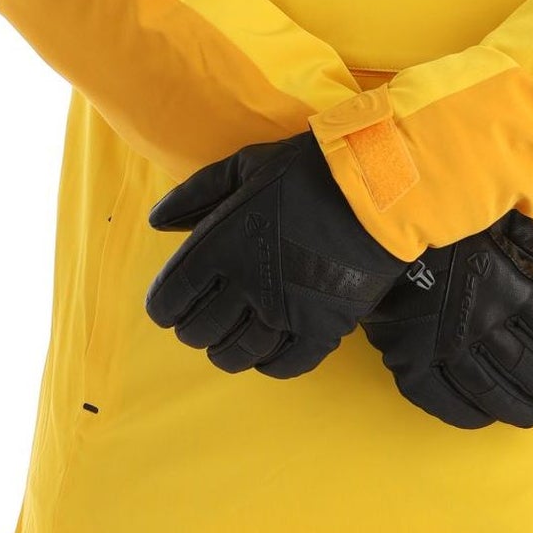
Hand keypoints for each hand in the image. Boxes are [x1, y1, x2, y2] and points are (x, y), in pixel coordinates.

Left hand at [145, 131, 406, 378]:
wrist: (375, 185)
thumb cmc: (307, 169)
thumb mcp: (244, 166)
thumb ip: (195, 194)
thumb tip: (157, 222)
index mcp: (219, 244)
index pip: (170, 298)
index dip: (164, 308)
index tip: (172, 306)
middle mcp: (245, 283)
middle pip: (199, 331)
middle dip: (194, 329)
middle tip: (204, 320)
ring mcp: (284, 309)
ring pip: (237, 354)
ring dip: (226, 352)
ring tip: (230, 341)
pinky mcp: (322, 326)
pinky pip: (286, 365)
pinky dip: (270, 365)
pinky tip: (267, 353)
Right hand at [362, 212, 532, 427]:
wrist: (377, 223)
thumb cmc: (451, 219)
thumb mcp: (507, 220)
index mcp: (511, 286)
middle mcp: (483, 322)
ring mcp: (445, 346)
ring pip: (494, 393)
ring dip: (521, 409)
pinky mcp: (409, 360)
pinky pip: (445, 401)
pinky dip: (469, 414)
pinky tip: (486, 416)